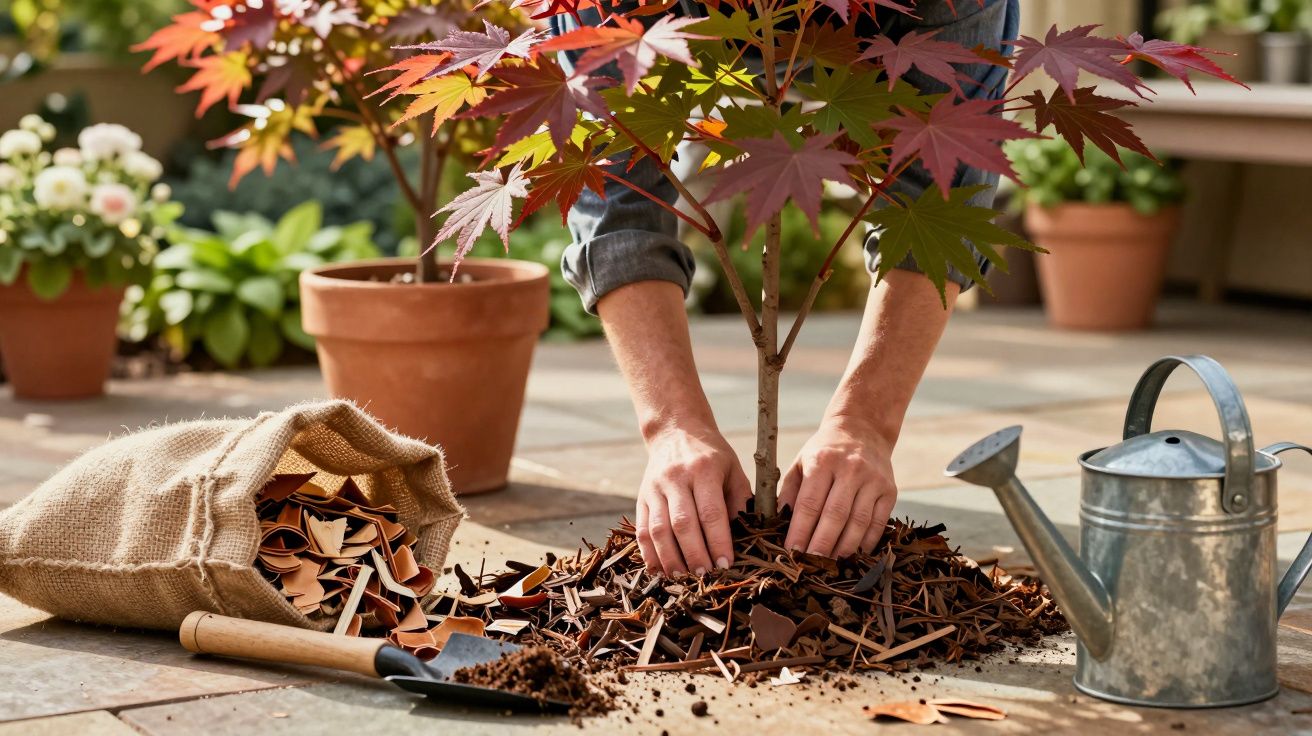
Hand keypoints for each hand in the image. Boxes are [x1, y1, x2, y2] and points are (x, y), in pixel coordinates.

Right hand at [635, 427, 752, 575]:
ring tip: (684, 578)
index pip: (711, 512)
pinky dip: (649, 554)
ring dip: (670, 559)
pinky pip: (641, 530)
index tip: (726, 565)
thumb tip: (743, 540)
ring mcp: (654, 488)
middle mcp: (676, 478)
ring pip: (658, 530)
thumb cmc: (712, 456)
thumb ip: (739, 502)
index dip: (718, 541)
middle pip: (682, 523)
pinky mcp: (641, 498)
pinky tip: (660, 570)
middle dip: (694, 555)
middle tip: (706, 576)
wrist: (676, 431)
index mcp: (704, 470)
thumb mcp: (733, 470)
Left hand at [780, 418, 896, 557]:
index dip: (800, 530)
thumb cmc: (825, 451)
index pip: (809, 503)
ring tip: (831, 565)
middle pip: (835, 515)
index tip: (792, 551)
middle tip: (811, 565)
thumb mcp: (801, 461)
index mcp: (822, 461)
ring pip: (858, 522)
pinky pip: (878, 523)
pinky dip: (866, 543)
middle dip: (821, 545)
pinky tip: (854, 555)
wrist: (863, 429)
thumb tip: (778, 522)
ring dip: (844, 548)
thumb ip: (789, 490)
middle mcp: (850, 469)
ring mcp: (873, 480)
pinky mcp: (890, 490)